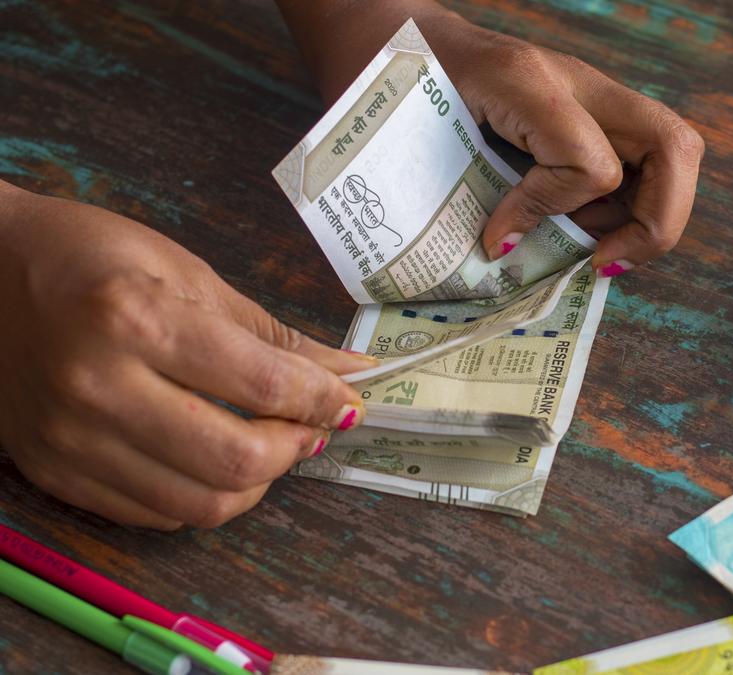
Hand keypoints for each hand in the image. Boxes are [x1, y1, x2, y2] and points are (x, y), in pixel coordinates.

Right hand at [0, 183, 371, 528]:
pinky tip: (212, 459)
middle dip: (296, 448)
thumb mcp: (188, 274)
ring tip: (268, 445)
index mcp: (137, 318)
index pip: (263, 384)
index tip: (349, 402)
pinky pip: (154, 515)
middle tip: (311, 426)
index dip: (324, 400)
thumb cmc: (87, 258)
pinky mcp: (53, 472)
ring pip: (200, 504)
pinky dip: (203, 496)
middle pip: (236, 461)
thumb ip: (272, 335)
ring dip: (257, 483)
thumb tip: (350, 372)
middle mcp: (98, 386)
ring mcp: (70, 439)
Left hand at [276, 1, 704, 277]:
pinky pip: (645, 158)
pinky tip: (585, 227)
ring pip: (675, 152)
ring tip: (597, 249)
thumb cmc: (395, 84)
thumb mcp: (419, 134)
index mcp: (529, 81)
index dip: (555, 210)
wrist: (393, 36)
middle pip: (674, 146)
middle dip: (658, 220)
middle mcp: (578, 82)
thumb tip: (508, 249)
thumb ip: (469, 190)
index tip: (500, 237)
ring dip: (649, 215)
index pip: (591, 162)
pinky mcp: (593, 111)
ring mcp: (592, 94)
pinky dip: (630, 205)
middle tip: (605, 259)